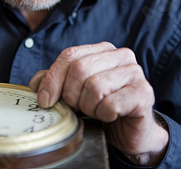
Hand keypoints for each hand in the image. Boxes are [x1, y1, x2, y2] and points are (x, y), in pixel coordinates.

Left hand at [29, 42, 168, 165]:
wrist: (130, 131)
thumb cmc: (101, 108)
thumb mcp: (73, 92)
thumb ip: (54, 81)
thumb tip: (36, 85)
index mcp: (102, 50)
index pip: (69, 55)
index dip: (53, 79)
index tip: (45, 100)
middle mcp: (121, 55)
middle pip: (80, 69)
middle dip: (72, 95)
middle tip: (78, 108)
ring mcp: (135, 72)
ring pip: (94, 87)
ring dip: (89, 107)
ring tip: (96, 111)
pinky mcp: (144, 93)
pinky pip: (110, 104)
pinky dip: (104, 115)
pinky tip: (110, 116)